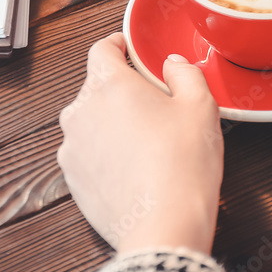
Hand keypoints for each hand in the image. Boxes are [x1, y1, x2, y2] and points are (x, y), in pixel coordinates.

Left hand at [57, 34, 222, 255]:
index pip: (101, 49)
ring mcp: (71, 147)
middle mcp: (80, 111)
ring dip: (112, 123)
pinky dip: (106, 153)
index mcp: (108, 84)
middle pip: (97, 87)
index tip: (128, 49)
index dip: (117, 45)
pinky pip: (87, 153)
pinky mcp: (71, 179)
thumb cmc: (183, 164)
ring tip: (147, 143)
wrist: (162, 226)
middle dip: (122, 90)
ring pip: (91, 121)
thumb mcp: (200, 106)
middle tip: (155, 105)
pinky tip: (135, 168)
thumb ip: (185, 73)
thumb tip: (173, 64)